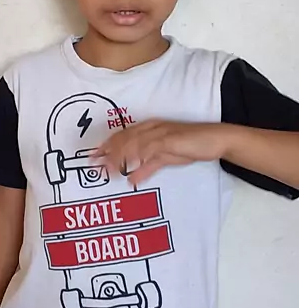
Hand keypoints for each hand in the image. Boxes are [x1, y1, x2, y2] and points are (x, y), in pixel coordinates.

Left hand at [95, 120, 228, 185]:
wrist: (215, 139)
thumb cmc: (190, 146)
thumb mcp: (165, 159)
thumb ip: (147, 168)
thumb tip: (131, 179)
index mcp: (148, 129)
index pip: (122, 135)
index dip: (106, 145)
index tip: (94, 156)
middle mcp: (151, 128)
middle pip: (123, 139)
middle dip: (106, 151)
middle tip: (93, 164)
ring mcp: (160, 133)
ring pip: (133, 144)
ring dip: (119, 157)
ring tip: (108, 170)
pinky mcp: (170, 140)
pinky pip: (150, 149)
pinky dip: (138, 159)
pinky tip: (131, 170)